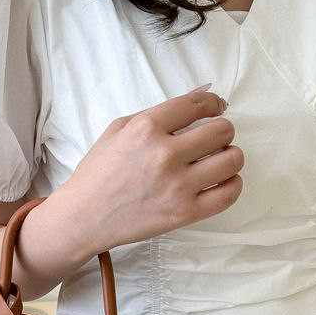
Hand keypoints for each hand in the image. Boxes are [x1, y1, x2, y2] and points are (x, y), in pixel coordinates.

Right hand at [53, 86, 243, 255]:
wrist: (83, 217)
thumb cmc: (98, 174)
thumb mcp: (118, 129)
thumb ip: (158, 113)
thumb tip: (200, 97)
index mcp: (146, 128)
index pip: (198, 104)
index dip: (214, 103)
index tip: (216, 108)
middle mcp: (164, 154)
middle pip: (222, 130)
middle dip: (222, 132)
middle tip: (212, 141)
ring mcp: (176, 185)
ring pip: (232, 160)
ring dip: (230, 157)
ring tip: (217, 162)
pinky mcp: (183, 213)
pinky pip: (228, 194)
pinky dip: (232, 185)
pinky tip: (221, 183)